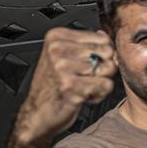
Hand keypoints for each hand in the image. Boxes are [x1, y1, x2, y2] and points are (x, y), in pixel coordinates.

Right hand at [14, 28, 116, 146]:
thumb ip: (85, 44)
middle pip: (108, 52)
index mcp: (56, 37)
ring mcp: (63, 67)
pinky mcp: (70, 85)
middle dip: (104, 68)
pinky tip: (83, 95)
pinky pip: (106, 85)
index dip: (103, 54)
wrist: (37, 113)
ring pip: (109, 69)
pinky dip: (99, 94)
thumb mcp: (64, 57)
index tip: (88, 64)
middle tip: (86, 78)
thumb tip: (104, 35)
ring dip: (100, 82)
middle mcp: (57, 49)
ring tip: (83, 86)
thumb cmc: (53, 86)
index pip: (102, 38)